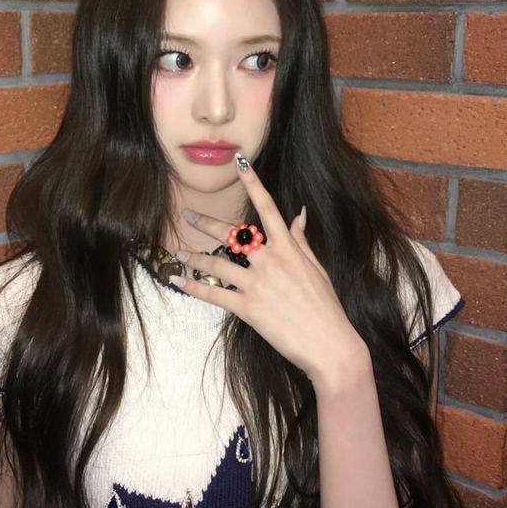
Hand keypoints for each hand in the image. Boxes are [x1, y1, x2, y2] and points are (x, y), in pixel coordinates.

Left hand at [170, 155, 369, 390]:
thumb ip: (302, 241)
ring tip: (176, 252)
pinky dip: (193, 287)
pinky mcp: (248, 308)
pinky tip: (177, 280)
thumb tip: (300, 214)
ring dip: (193, 256)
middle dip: (205, 223)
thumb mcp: (317, 269)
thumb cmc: (326, 308)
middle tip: (186, 215)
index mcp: (287, 248)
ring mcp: (257, 284)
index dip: (253, 183)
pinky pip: (213, 294)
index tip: (240, 163)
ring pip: (216, 263)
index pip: (267, 207)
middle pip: (231, 234)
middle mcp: (269, 260)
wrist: (330, 345)